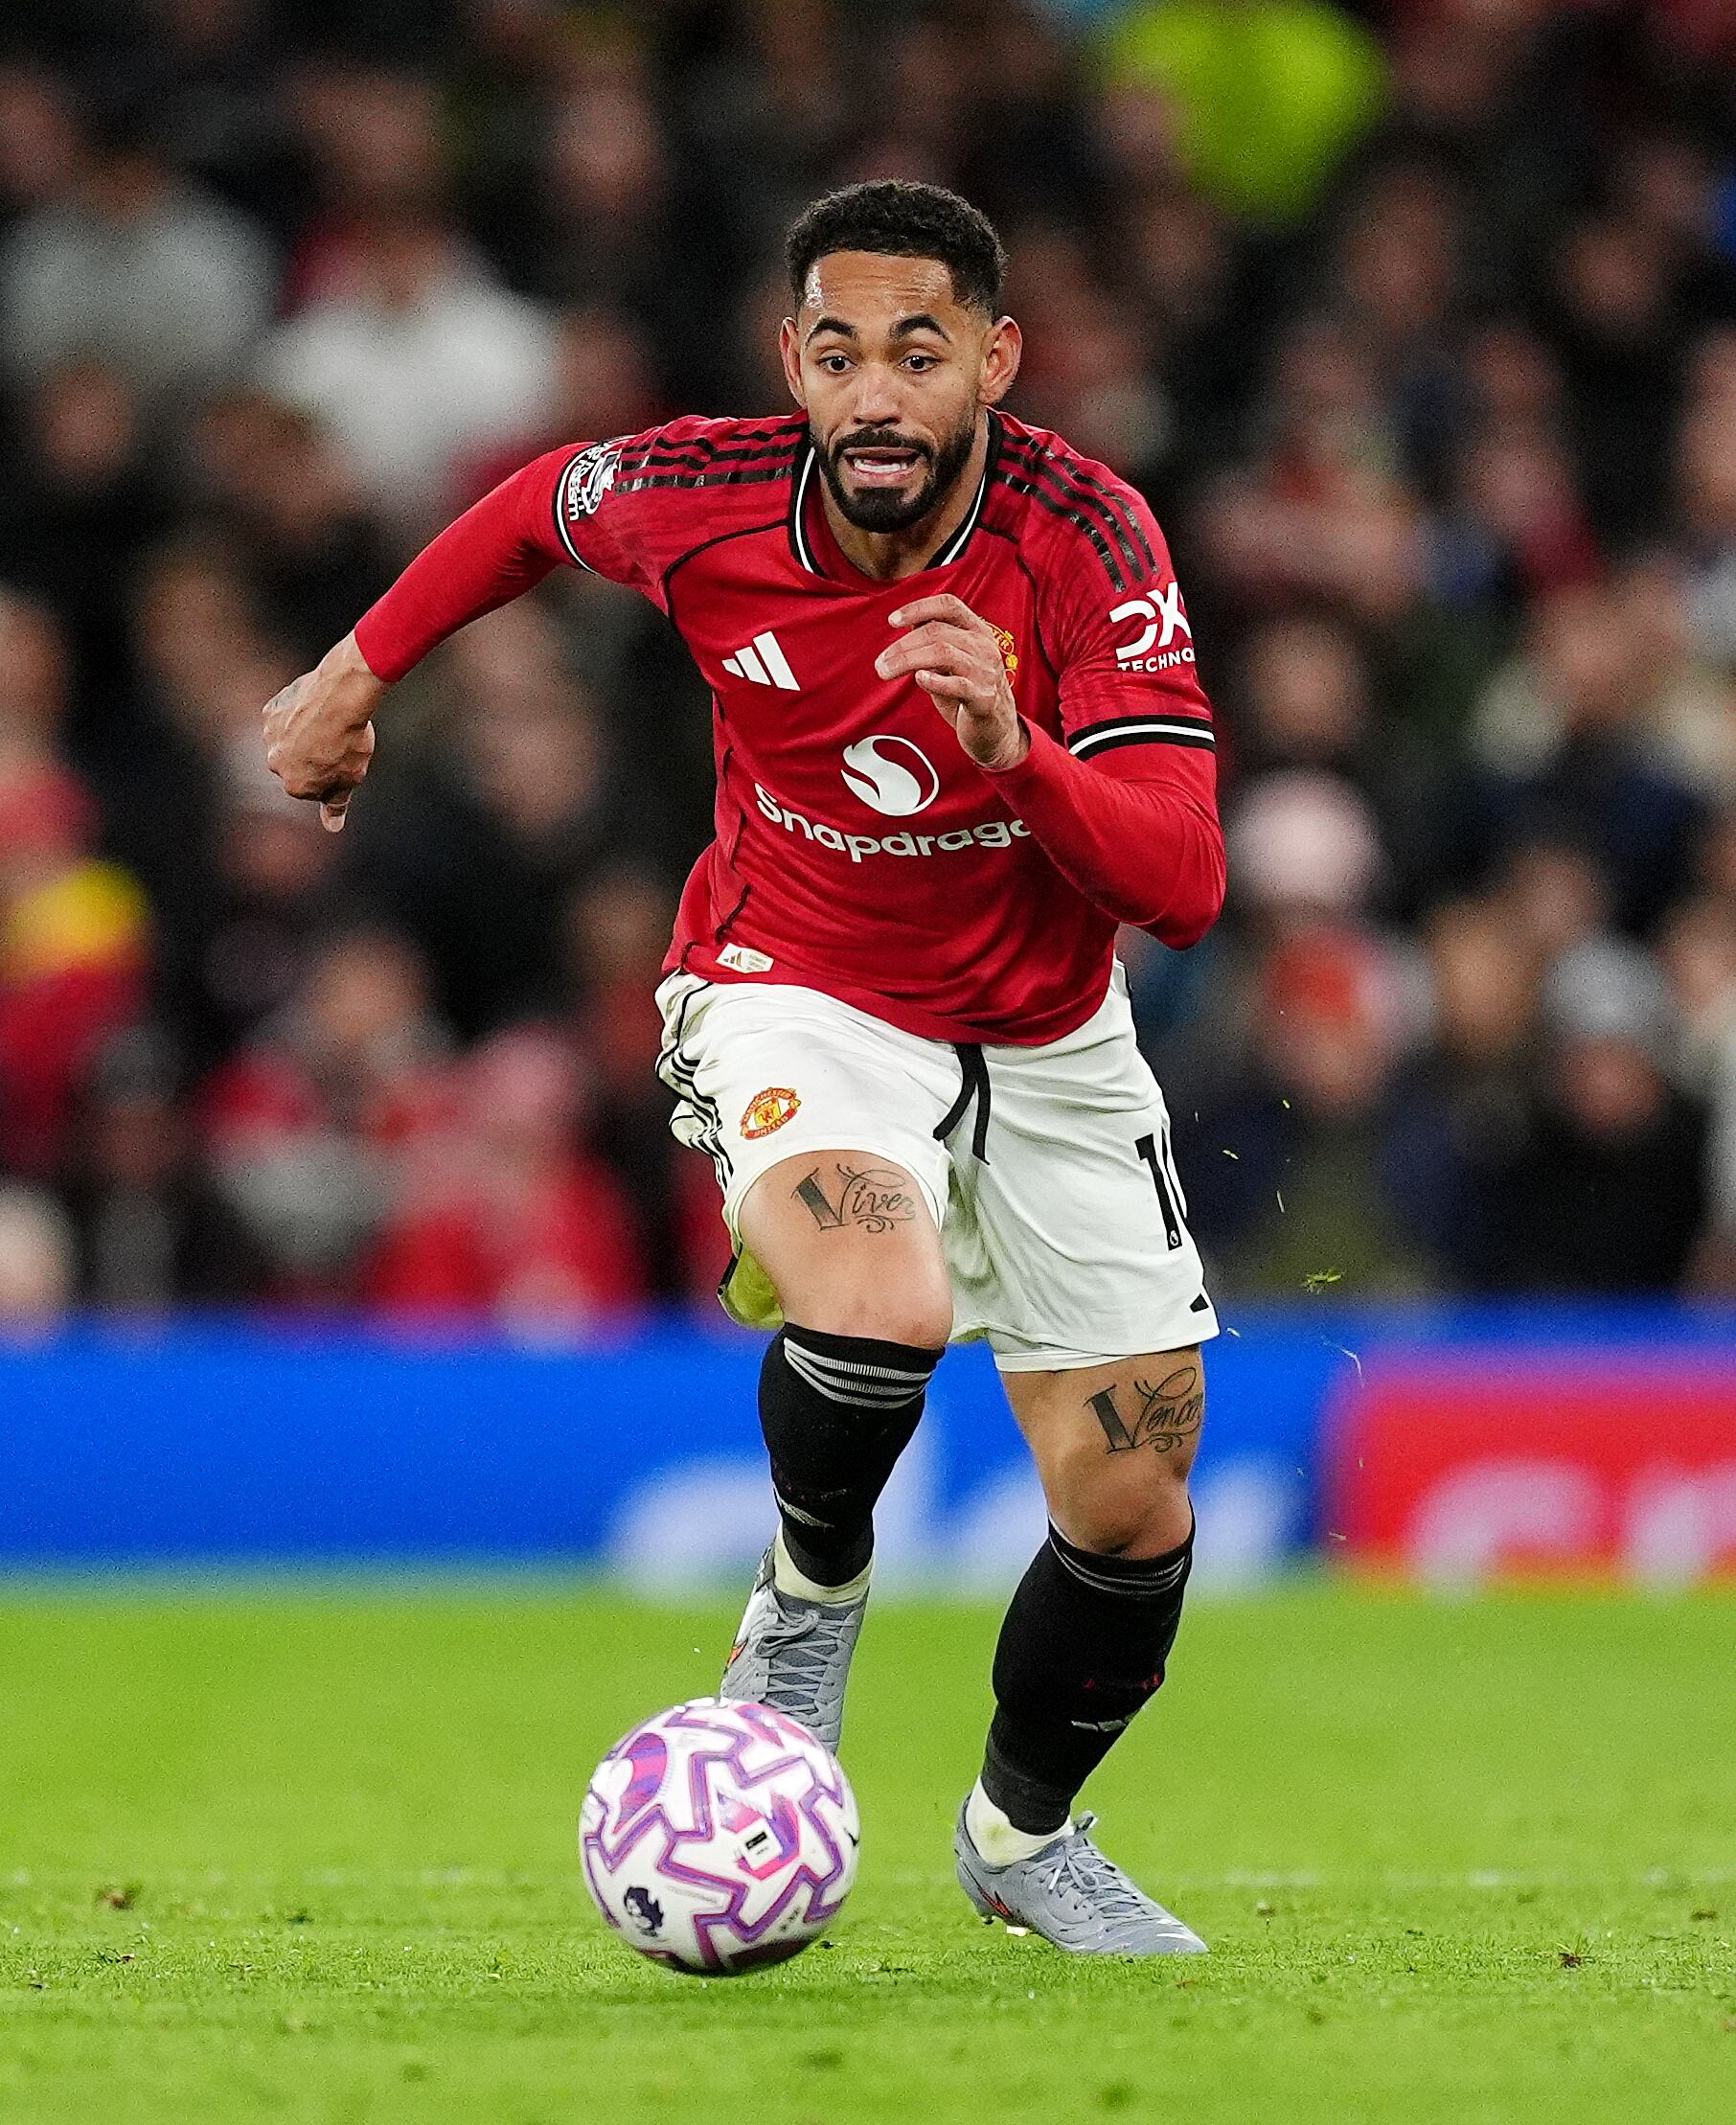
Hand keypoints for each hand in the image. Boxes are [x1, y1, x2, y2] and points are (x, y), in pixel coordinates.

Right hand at [262, 632, 383, 831]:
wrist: (341, 697)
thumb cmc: (350, 740)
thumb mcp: (350, 778)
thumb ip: (336, 804)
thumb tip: (333, 827)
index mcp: (295, 786)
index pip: (312, 787)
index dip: (331, 773)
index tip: (343, 759)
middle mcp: (276, 764)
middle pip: (296, 764)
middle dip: (313, 755)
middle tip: (336, 740)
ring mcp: (270, 737)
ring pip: (287, 740)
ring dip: (303, 735)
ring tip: (328, 722)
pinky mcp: (270, 712)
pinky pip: (283, 718)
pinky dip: (296, 715)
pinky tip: (315, 708)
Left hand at [875, 593, 1027, 771]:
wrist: (995, 729)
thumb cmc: (969, 691)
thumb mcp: (952, 660)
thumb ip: (934, 641)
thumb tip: (908, 622)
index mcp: (977, 631)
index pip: (948, 605)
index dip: (918, 608)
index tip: (892, 621)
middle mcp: (984, 647)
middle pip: (938, 632)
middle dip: (902, 645)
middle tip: (881, 662)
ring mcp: (986, 672)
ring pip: (943, 653)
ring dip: (908, 661)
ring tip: (886, 671)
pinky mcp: (984, 699)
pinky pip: (959, 685)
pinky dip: (936, 680)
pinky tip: (919, 679)